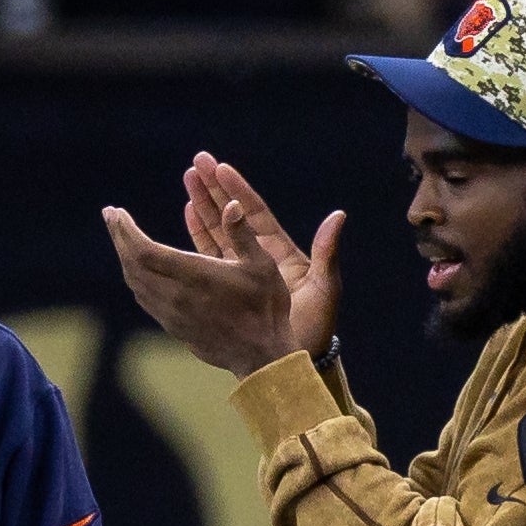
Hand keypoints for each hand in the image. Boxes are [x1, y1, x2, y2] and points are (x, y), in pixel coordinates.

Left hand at [103, 154, 344, 380]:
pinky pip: (144, 296)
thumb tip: (232, 203)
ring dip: (125, 256)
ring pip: (135, 281)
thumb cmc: (265, 308)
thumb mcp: (262, 265)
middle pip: (132, 264)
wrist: (259, 355)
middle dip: (119, 237)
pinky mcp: (172, 325)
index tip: (116, 212)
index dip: (126, 231)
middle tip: (110, 215)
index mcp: (193, 276)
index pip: (144, 251)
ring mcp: (170, 313)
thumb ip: (242, 233)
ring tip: (122, 236)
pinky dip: (135, 276)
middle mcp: (175, 295)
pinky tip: (138, 266)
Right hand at [182, 155, 343, 357]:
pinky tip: (187, 214)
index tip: (220, 167)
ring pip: (218, 231)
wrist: (296, 362)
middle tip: (196, 162)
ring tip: (187, 180)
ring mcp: (241, 272)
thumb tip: (339, 215)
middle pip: (232, 216)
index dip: (237, 190)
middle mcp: (259, 258)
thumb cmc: (315, 328)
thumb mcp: (325, 289)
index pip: (255, 214)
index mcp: (280, 254)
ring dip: (202, 205)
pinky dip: (198, 234)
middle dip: (214, 189)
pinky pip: (209, 256)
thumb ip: (326, 252)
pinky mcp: (227, 288)